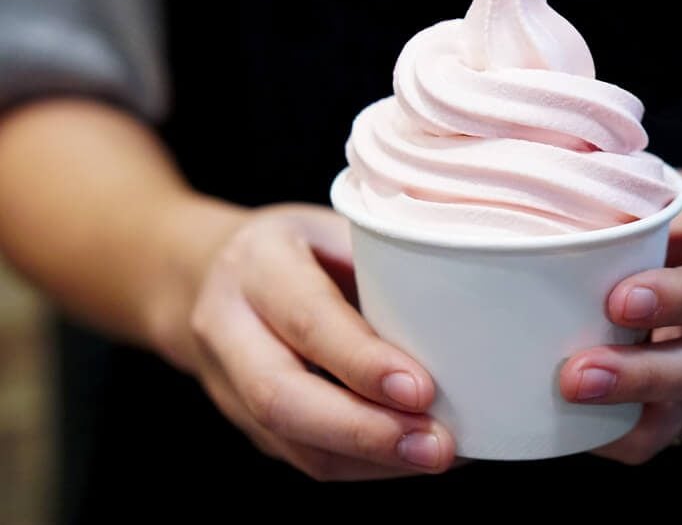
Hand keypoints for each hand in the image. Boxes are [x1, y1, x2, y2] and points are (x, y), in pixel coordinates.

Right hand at [152, 203, 456, 479]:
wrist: (202, 276)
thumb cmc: (294, 246)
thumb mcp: (331, 224)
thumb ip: (382, 259)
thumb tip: (470, 309)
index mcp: (257, 264)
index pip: (307, 319)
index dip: (362, 361)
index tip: (423, 389)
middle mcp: (229, 327)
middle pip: (282, 398)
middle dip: (365, 431)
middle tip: (437, 444)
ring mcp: (227, 384)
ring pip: (291, 440)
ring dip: (370, 459)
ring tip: (437, 456)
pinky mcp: (246, 423)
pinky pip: (302, 456)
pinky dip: (364, 466)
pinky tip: (412, 457)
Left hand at [560, 171, 681, 463]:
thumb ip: (636, 190)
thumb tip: (549, 160)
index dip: (676, 298)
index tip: (619, 299)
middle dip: (641, 375)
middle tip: (576, 375)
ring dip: (623, 414)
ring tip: (563, 404)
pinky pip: (659, 433)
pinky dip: (612, 437)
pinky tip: (559, 425)